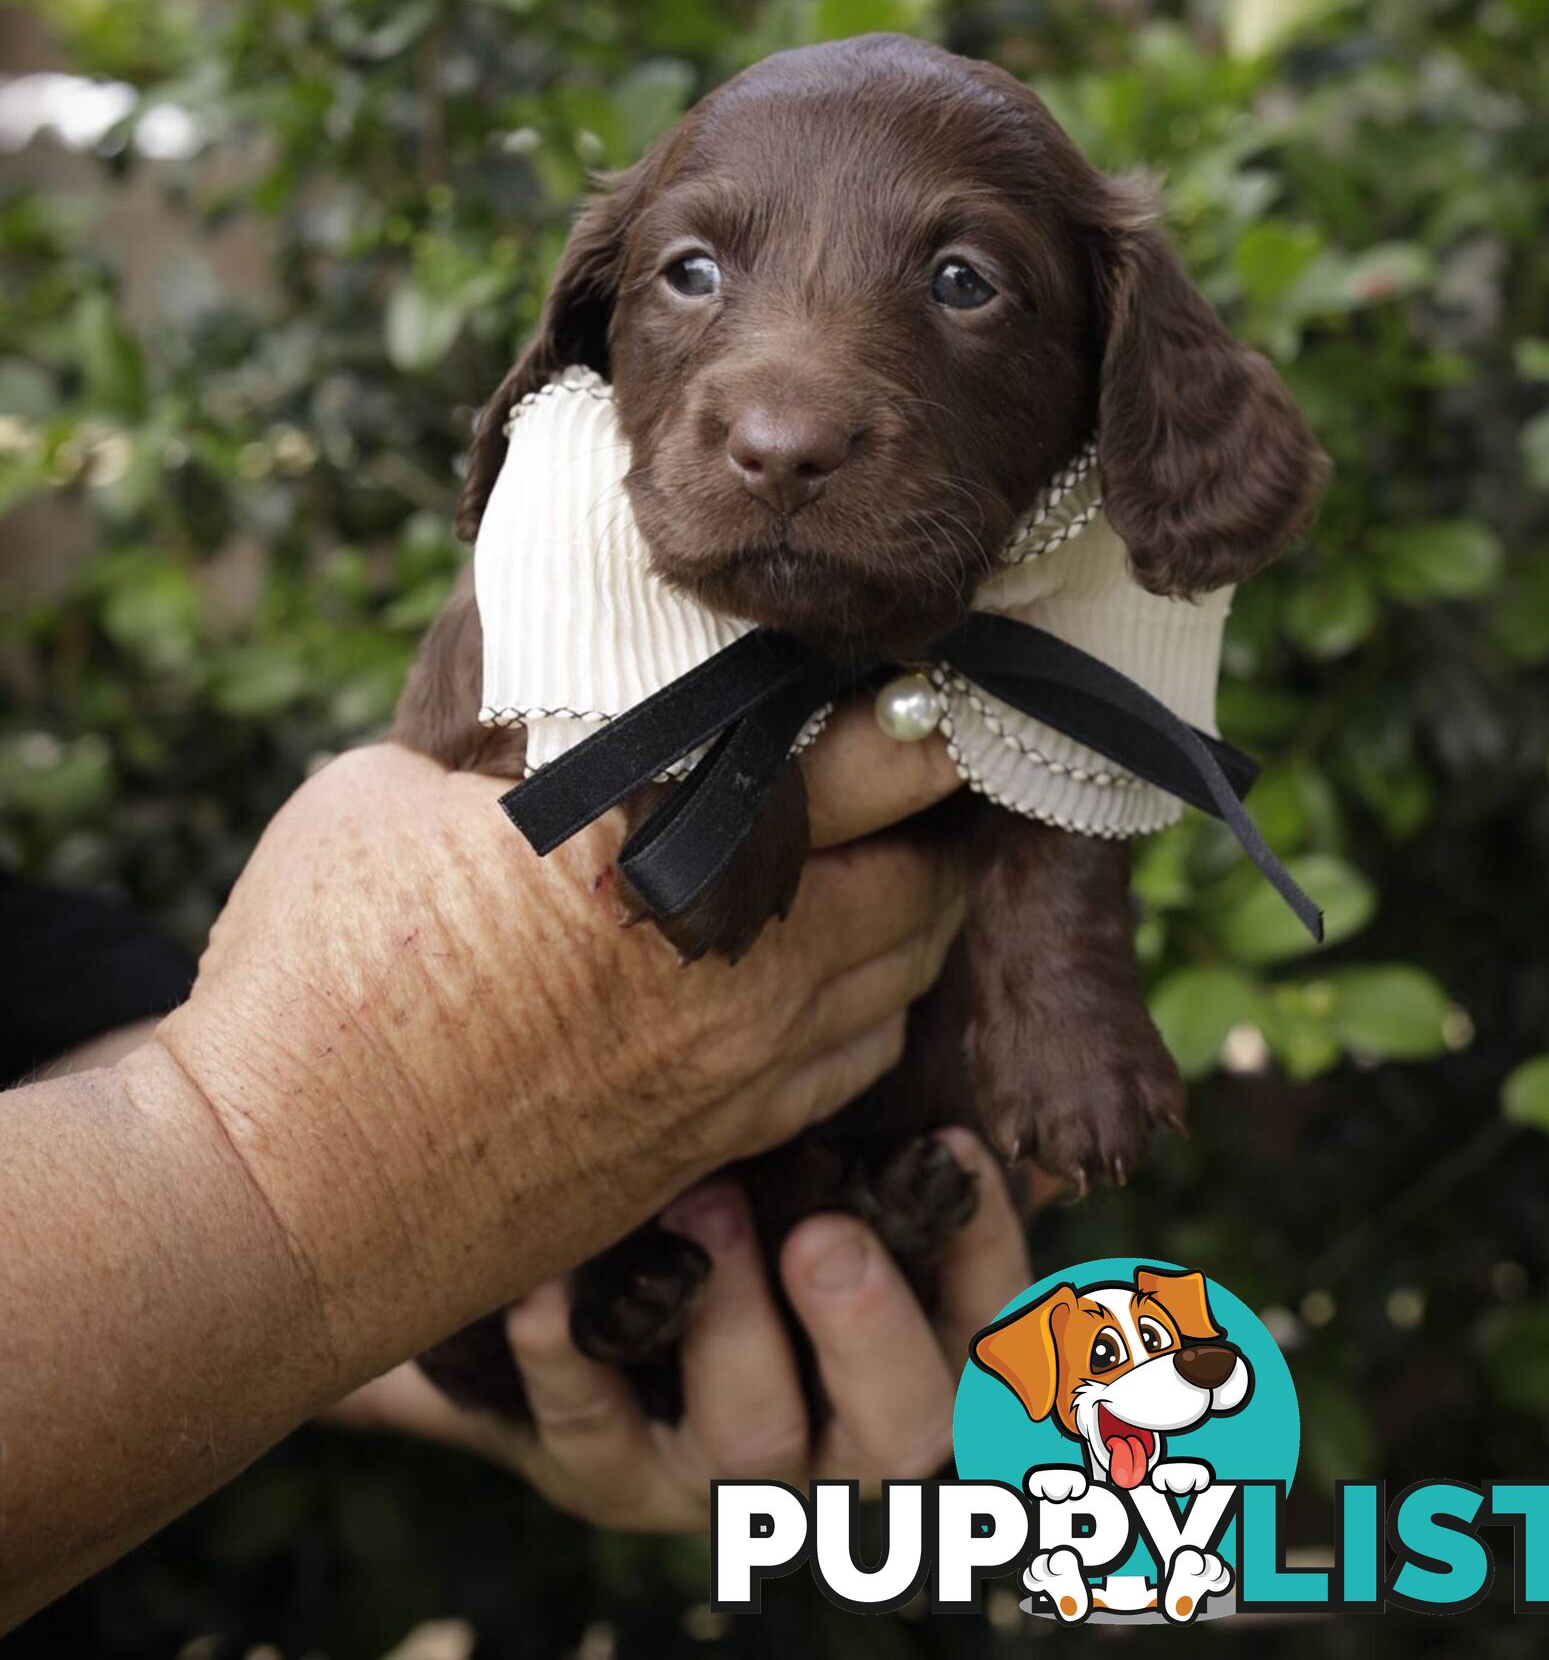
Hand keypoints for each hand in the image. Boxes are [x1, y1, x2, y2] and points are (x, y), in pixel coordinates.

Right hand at [153, 704, 963, 1383]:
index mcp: (671, 843)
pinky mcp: (706, 1150)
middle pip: (926, 883)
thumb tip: (546, 718)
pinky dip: (869, 1013)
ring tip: (889, 864)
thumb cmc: (315, 974)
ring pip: (903, 986)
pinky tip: (834, 981)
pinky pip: (848, 1070)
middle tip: (916, 771)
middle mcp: (742, 962)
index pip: (875, 762)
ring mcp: (735, 1071)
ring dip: (914, 919)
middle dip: (936, 819)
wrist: (280, 1200)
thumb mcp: (395, 795)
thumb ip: (506, 748)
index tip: (929, 681)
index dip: (924, 716)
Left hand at [333, 1130, 1024, 1528]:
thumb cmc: (744, 1211)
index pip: (988, 1332)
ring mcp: (718, 1473)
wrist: (580, 1322)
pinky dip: (568, 1360)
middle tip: (822, 1236)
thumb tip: (952, 1036)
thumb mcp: (821, 1179)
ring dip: (731, 1317)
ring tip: (698, 1197)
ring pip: (754, 1434)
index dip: (985, 1249)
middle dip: (867, 1325)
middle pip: (903, 1427)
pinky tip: (545, 1292)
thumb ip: (889, 1135)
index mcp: (911, 1370)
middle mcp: (835, 1444)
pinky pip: (591, 1433)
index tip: (954, 1146)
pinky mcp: (604, 1475)